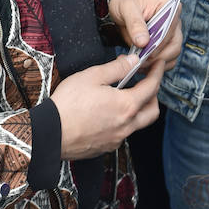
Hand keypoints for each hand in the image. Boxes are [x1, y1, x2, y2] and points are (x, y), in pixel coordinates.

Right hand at [51, 55, 165, 159]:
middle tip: (146, 81)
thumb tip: (134, 61)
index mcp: (126, 106)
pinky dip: (123, 120)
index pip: (152, 88)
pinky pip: (123, 133)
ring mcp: (116, 139)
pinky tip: (110, 111)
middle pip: (152, 111)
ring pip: (138, 124)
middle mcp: (126, 126)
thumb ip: (117, 68)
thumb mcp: (92, 76)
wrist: (49, 135)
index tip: (159, 63)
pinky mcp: (105, 147)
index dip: (158, 73)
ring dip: (138, 109)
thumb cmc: (68, 104)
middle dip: (154, 95)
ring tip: (125, 94)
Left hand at [108, 0, 182, 71]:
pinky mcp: (164, 45)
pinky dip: (153, 67)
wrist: (123, 4)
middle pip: (175, 46)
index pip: (170, 30)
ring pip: (171, 57)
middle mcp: (175, 21)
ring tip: (135, 65)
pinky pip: (164, 61)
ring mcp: (171, 34)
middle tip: (139, 64)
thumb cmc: (127, 0)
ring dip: (155, 65)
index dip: (158, 45)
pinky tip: (137, 65)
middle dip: (157, 58)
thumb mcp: (126, 6)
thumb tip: (143, 42)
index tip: (144, 54)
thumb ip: (135, 23)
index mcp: (170, 6)